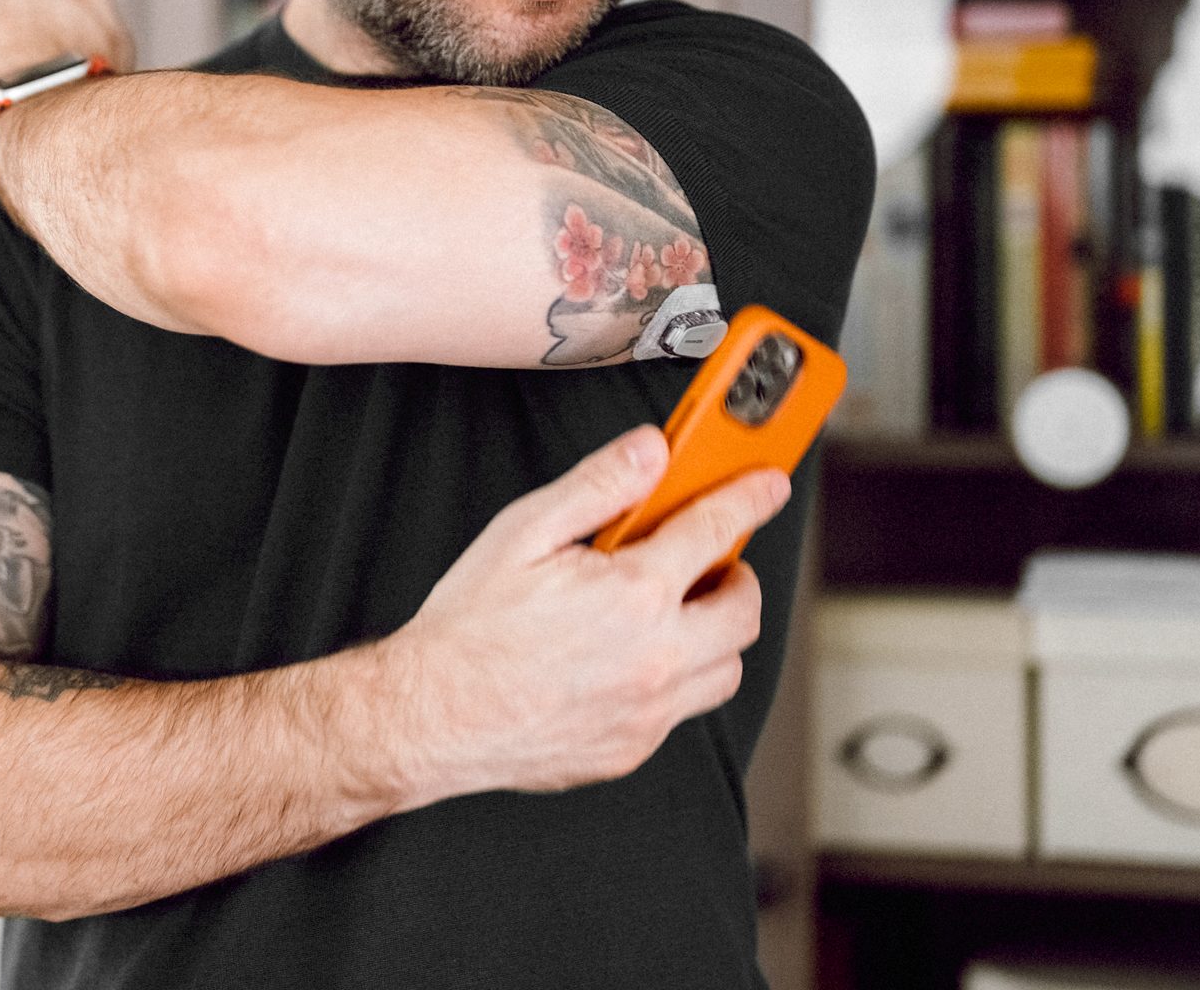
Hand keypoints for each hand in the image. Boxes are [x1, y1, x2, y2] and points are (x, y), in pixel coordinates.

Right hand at [380, 425, 789, 801]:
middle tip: (708, 559)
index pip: (715, 530)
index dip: (749, 498)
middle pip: (743, 610)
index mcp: (634, 594)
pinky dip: (678, 678)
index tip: (767, 486)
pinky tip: (634, 657)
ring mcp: (649, 711)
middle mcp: (656, 657)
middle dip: (736, 575)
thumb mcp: (525, 532)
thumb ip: (597, 486)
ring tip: (673, 611)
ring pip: (725, 669)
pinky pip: (684, 710)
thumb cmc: (469, 628)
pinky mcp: (632, 748)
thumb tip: (649, 451)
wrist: (432, 717)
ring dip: (714, 633)